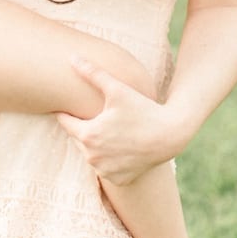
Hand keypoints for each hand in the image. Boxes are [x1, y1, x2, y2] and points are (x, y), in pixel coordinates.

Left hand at [54, 57, 184, 184]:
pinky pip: (104, 167)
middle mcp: (92, 157)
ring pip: (90, 153)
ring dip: (95, 144)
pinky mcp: (117, 180)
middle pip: (78, 138)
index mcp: (87, 135)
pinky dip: (108, 158)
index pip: (65, 122)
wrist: (171, 134)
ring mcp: (105, 171)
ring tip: (109, 131)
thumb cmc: (143, 109)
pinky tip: (118, 147)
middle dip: (84, 128)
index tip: (72, 105)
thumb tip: (71, 56)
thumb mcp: (117, 89)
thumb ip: (92, 73)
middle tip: (98, 117)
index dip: (68, 112)